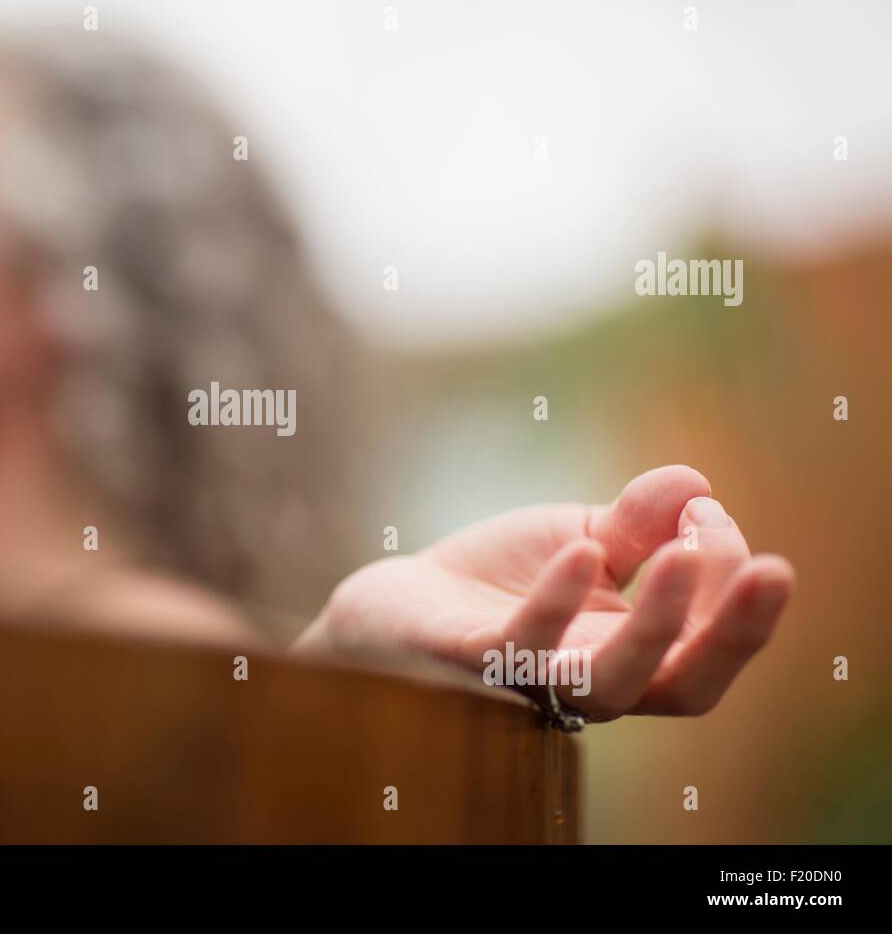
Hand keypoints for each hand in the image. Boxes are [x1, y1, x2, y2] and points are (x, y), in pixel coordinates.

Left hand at [297, 466, 794, 719]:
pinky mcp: (470, 659)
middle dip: (736, 631)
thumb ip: (638, 521)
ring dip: (659, 623)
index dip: (729, 588)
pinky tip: (582, 552)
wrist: (397, 604)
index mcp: (630, 653)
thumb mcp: (580, 540)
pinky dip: (554, 604)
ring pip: (609, 683)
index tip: (712, 513)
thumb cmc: (500, 582)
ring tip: (683, 551)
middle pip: (684, 687)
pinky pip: (518, 648)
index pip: (706, 643)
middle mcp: (590, 680)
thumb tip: (697, 483)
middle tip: (774, 569)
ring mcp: (532, 678)